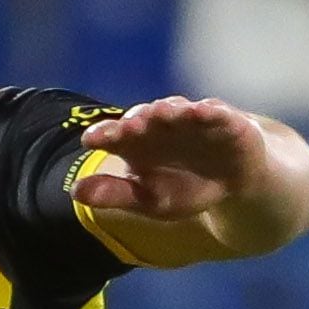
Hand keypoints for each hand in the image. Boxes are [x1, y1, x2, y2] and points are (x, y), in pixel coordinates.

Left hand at [74, 96, 277, 224]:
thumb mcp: (148, 199)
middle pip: (145, 118)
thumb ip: (114, 194)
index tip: (91, 139)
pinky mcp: (224, 119)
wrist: (233, 184)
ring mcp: (192, 119)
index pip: (116, 134)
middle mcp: (162, 123)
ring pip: (177, 110)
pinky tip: (202, 112)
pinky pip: (215, 112)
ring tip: (162, 113)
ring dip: (170, 110)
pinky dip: (209, 111)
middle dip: (137, 121)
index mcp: (138, 141)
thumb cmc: (185, 187)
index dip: (104, 134)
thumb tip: (75, 191)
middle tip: (128, 128)